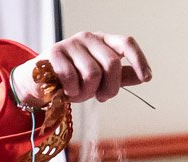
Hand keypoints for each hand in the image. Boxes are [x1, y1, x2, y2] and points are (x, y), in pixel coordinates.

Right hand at [11, 31, 150, 107]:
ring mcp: (71, 44)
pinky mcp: (55, 53)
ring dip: (87, 93)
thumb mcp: (100, 80)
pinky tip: (66, 92)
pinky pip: (72, 78)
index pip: (126, 43)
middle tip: (100, 97)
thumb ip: (120, 78)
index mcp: (103, 42)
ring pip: (93, 74)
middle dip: (110, 88)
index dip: (139, 60)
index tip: (147, 78)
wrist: (40, 83)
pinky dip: (72, 92)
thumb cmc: (74, 80)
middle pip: (112, 64)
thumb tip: (144, 76)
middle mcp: (89, 38)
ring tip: (78, 94)